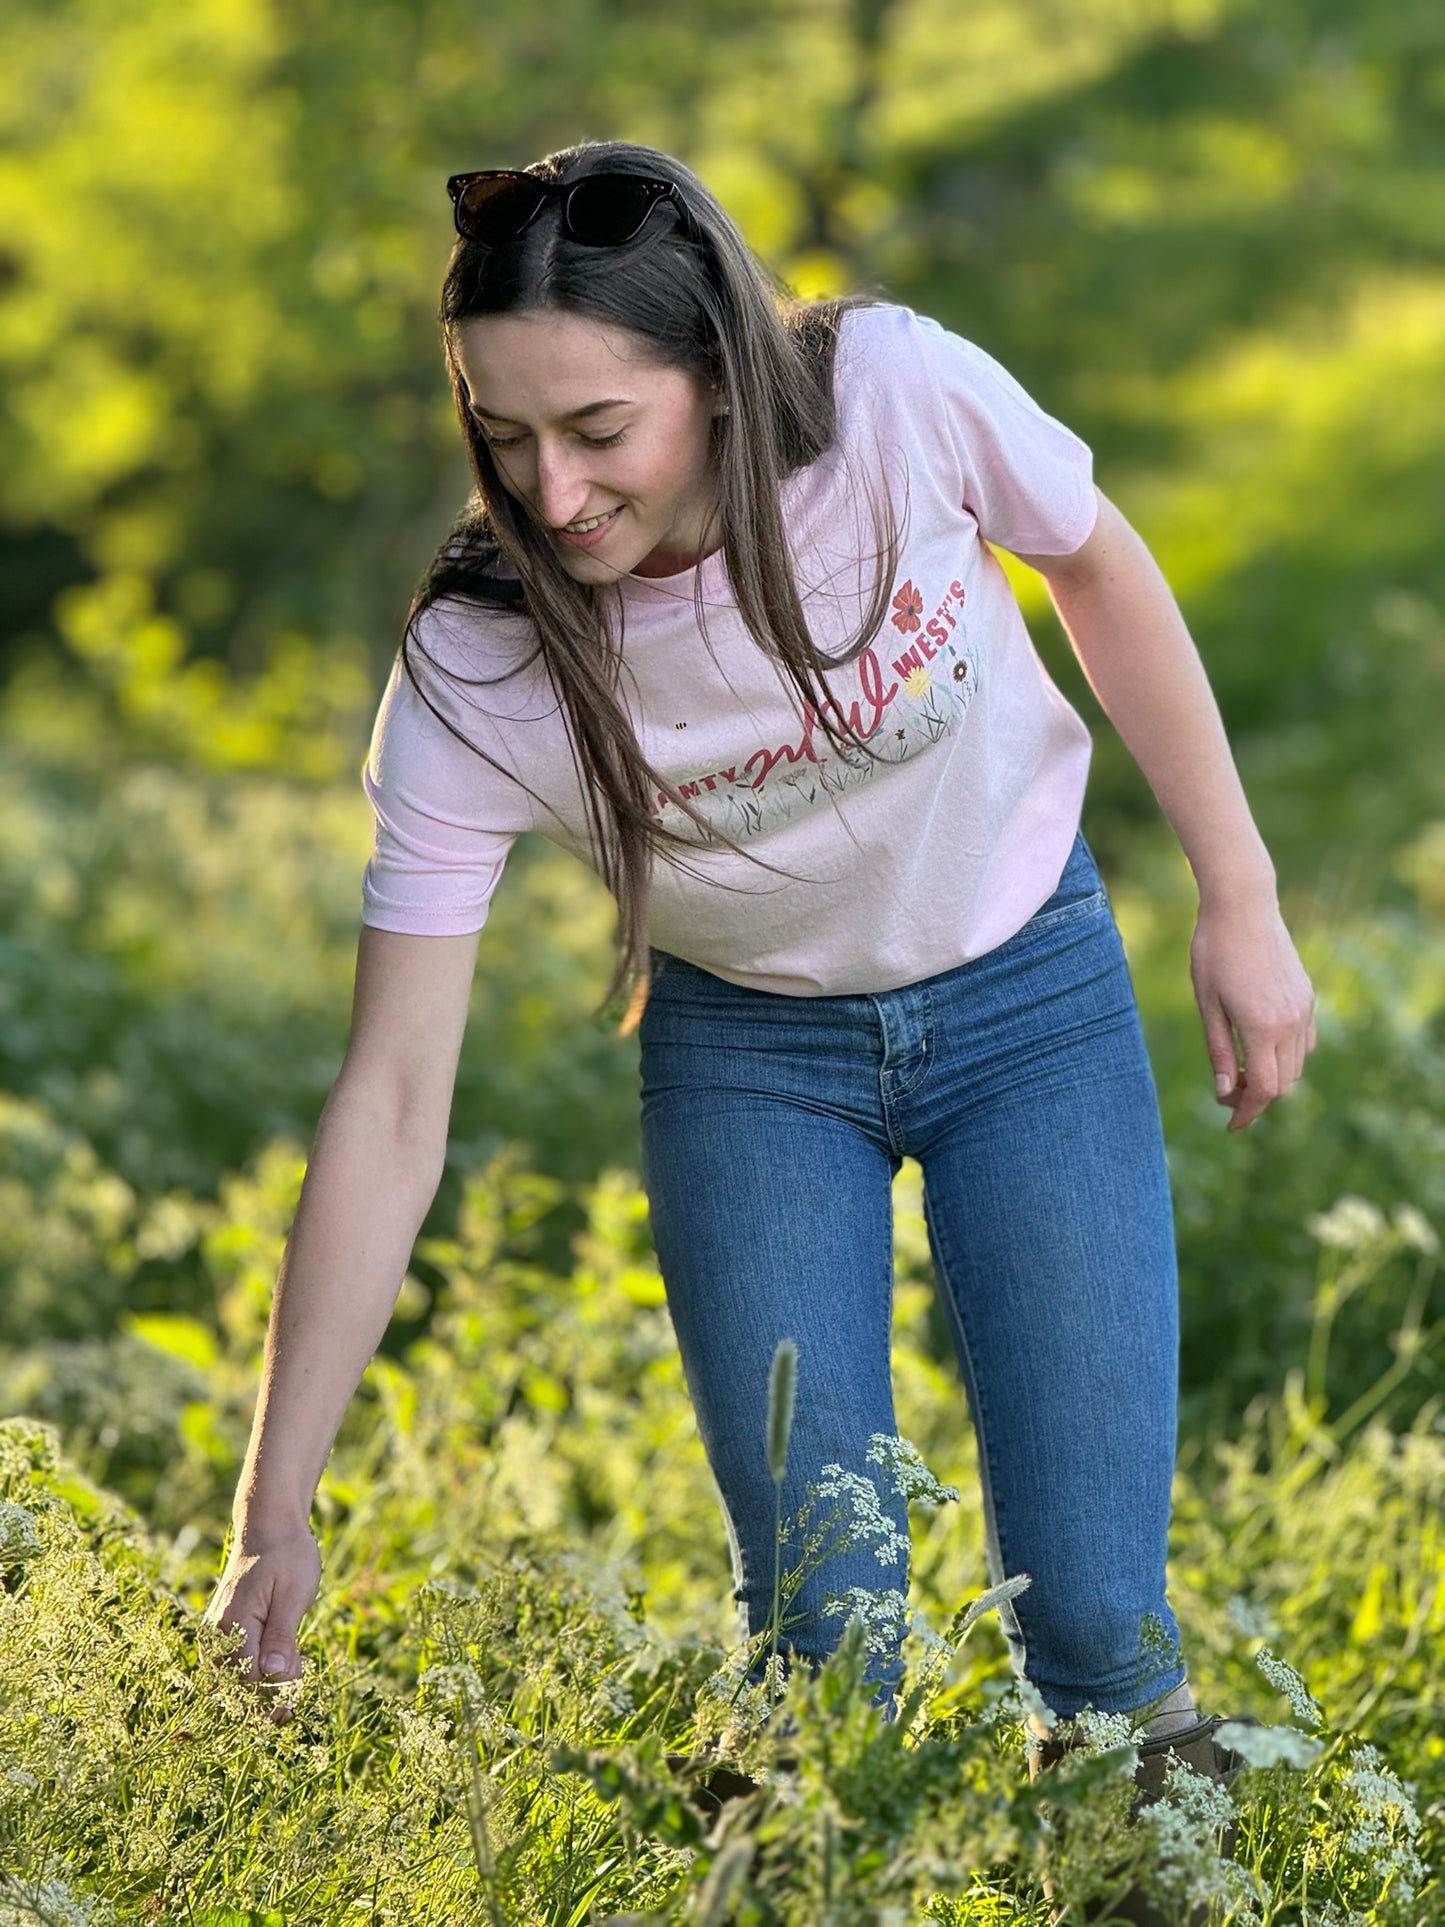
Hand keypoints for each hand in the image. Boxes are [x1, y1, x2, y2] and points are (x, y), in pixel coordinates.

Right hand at [204, 1521, 320, 1715]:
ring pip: (233, 1679)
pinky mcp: (220, 1632)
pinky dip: (253, 1671)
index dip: (278, 1683)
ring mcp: (215, 1633)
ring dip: (261, 1685)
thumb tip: (273, 1674)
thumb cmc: (287, 1556)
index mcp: (233, 1623)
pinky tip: (276, 1661)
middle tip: (302, 1669)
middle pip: (238, 1684)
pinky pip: (231, 1665)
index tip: (304, 1664)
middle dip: (270, 1691)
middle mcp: (216, 1633)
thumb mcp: (293, 1593)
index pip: (250, 1678)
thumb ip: (280, 1635)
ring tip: (292, 1666)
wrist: (269, 1527)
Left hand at [1189, 895, 1316, 1131]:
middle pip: (1283, 1084)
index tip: (1230, 1126)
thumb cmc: (1213, 952)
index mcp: (1262, 1027)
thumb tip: (1226, 1093)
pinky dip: (1285, 1057)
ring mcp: (1304, 1009)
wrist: (1243, 907)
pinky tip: (1259, 1048)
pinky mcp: (1307, 998)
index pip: (1264, 1090)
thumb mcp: (1207, 1005)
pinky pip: (1304, 1043)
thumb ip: (1220, 1051)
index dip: (1247, 1113)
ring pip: (1297, 1066)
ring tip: (1240, 1072)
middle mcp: (1291, 1022)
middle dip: (1257, 1097)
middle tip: (1227, 1094)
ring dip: (1273, 1078)